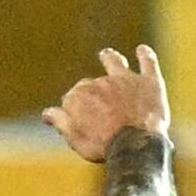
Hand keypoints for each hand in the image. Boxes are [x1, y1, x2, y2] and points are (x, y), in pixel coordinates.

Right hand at [43, 44, 170, 162]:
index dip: (74, 109)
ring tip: (106, 53)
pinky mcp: (148, 82)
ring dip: (109, 57)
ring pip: (115, 62)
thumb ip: (60, 122)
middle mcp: (99, 82)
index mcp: (78, 96)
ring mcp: (125, 79)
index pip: (71, 98)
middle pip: (91, 83)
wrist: (136, 145)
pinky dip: (145, 55)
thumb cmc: (103, 146)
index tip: (78, 120)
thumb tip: (46, 112)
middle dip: (91, 91)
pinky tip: (142, 50)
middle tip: (96, 108)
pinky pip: (148, 62)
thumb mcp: (74, 138)